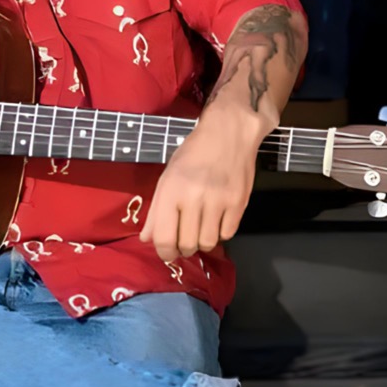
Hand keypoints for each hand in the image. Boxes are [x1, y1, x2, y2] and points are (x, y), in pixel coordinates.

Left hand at [140, 111, 258, 261]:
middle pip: (187, 245)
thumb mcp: (167, 177)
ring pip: (208, 243)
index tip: (167, 252)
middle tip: (185, 240)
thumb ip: (156, 211)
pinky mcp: (239, 202)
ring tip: (201, 229)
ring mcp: (219, 201)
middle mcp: (194, 197)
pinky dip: (220, 232)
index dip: (164, 253)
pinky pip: (227, 234)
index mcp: (172, 190)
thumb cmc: (192, 154)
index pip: (164, 238)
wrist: (227, 133)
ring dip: (202, 242)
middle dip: (183, 249)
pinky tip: (216, 220)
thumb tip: (146, 239)